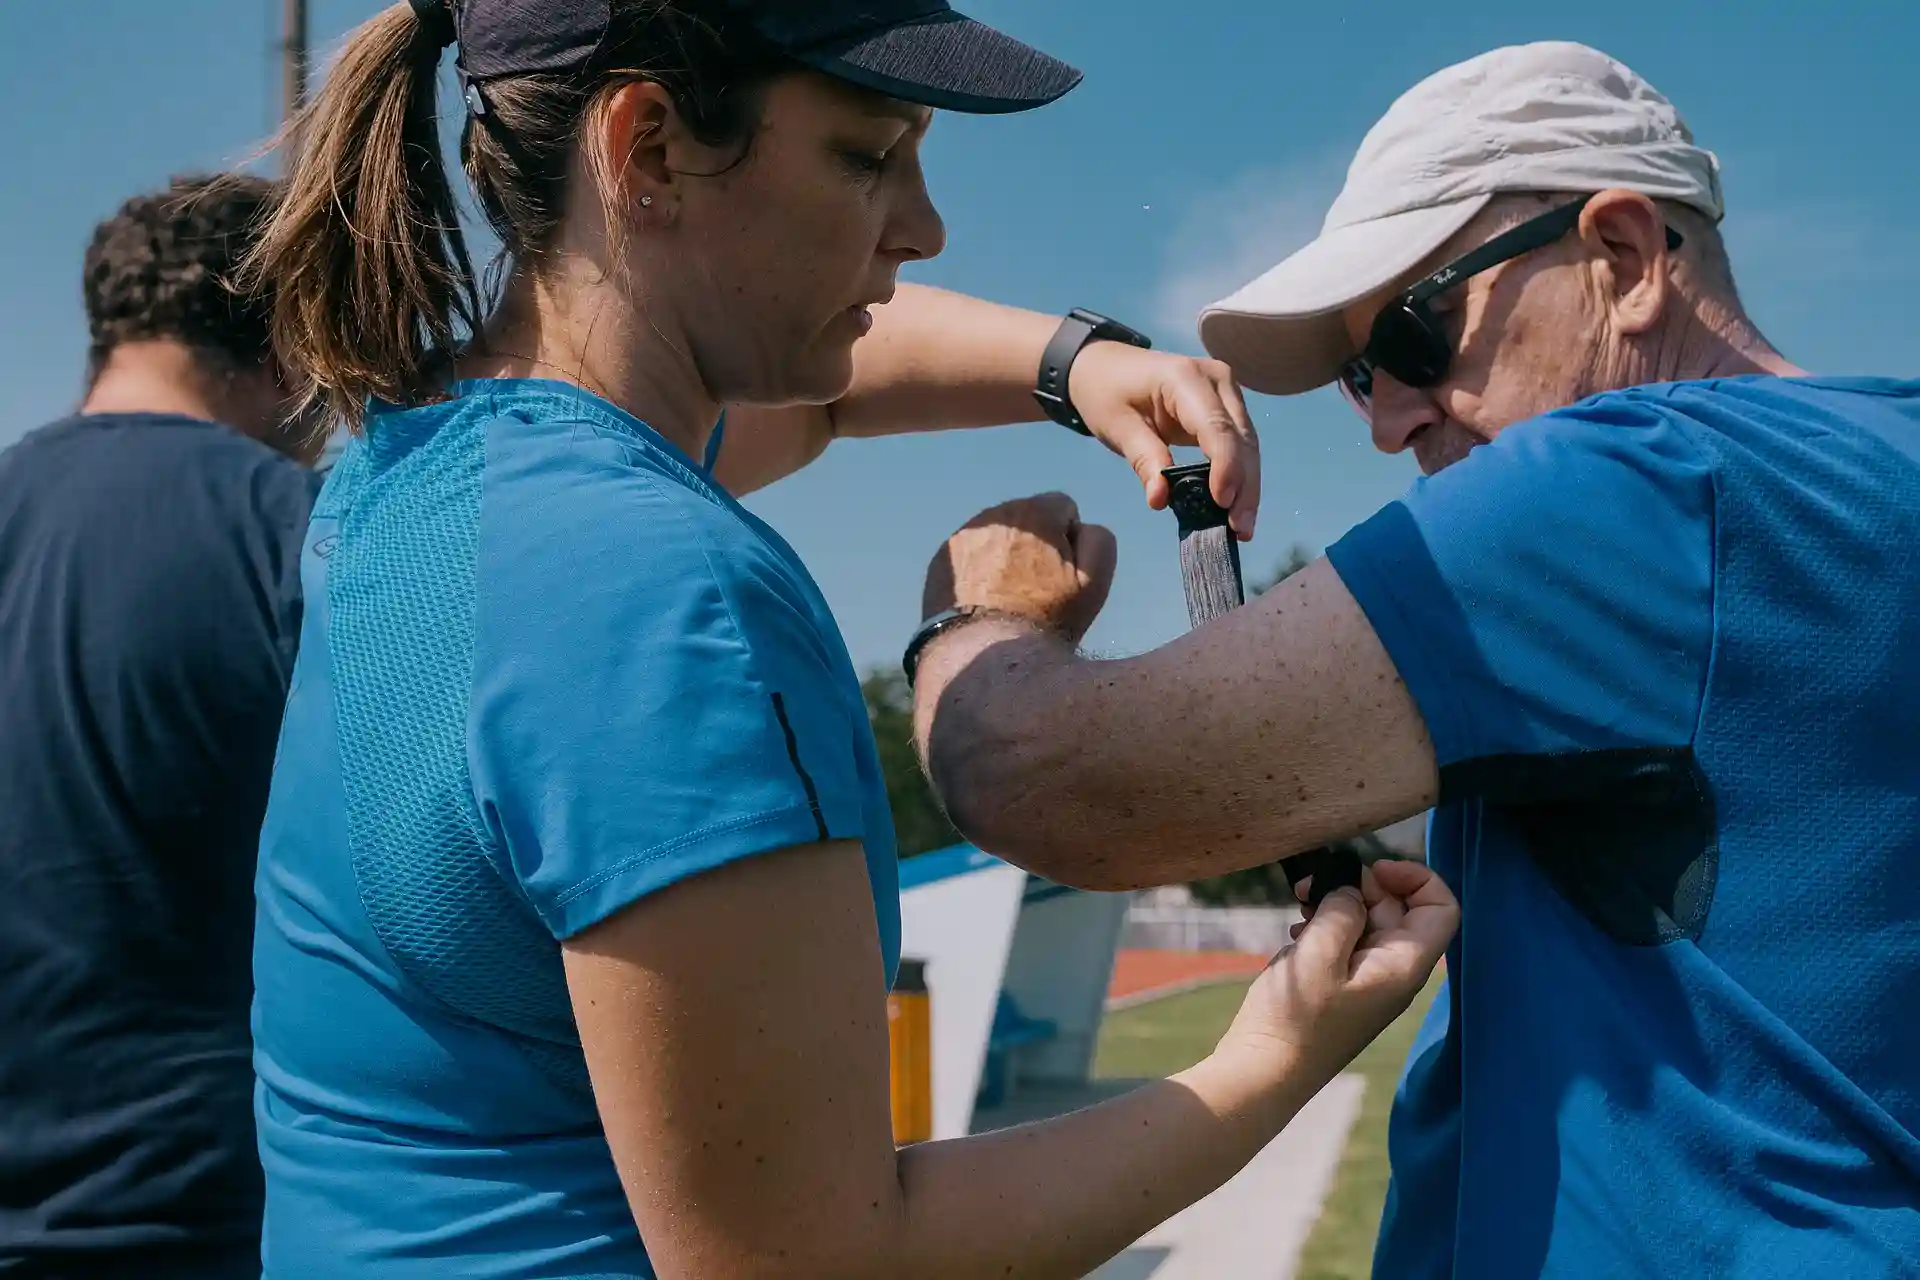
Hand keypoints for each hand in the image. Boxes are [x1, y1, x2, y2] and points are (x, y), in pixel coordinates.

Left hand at [921, 493, 1116, 642]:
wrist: (986, 653)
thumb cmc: (1047, 618)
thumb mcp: (1094, 580)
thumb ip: (1098, 539)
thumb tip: (1080, 527)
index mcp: (1034, 511)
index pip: (1063, 507)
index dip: (1069, 540)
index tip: (1062, 573)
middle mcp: (994, 514)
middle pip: (1027, 518)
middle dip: (1035, 543)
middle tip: (1036, 587)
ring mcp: (962, 536)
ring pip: (996, 535)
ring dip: (1005, 553)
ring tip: (1008, 595)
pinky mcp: (940, 560)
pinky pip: (969, 555)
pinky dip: (979, 569)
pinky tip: (983, 600)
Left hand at [1067, 342, 1260, 539]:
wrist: (1105, 368)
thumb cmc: (1107, 393)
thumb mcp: (1117, 426)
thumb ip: (1144, 459)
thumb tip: (1161, 499)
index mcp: (1186, 378)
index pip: (1216, 426)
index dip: (1225, 466)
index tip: (1224, 503)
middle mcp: (1216, 380)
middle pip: (1241, 438)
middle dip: (1244, 486)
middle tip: (1240, 529)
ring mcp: (1226, 392)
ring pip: (1247, 444)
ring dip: (1248, 487)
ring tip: (1242, 527)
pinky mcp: (1226, 408)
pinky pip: (1239, 444)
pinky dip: (1239, 476)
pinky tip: (1236, 508)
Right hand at [1217, 859, 1456, 1087]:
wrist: (1266, 1073)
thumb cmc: (1296, 1019)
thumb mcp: (1318, 954)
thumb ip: (1342, 911)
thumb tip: (1351, 892)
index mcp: (1403, 966)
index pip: (1441, 908)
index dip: (1416, 877)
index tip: (1371, 867)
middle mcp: (1394, 972)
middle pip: (1399, 910)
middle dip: (1360, 886)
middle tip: (1313, 881)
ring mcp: (1367, 980)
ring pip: (1368, 923)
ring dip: (1337, 904)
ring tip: (1299, 901)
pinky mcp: (1341, 986)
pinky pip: (1346, 943)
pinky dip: (1324, 925)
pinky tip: (1296, 930)